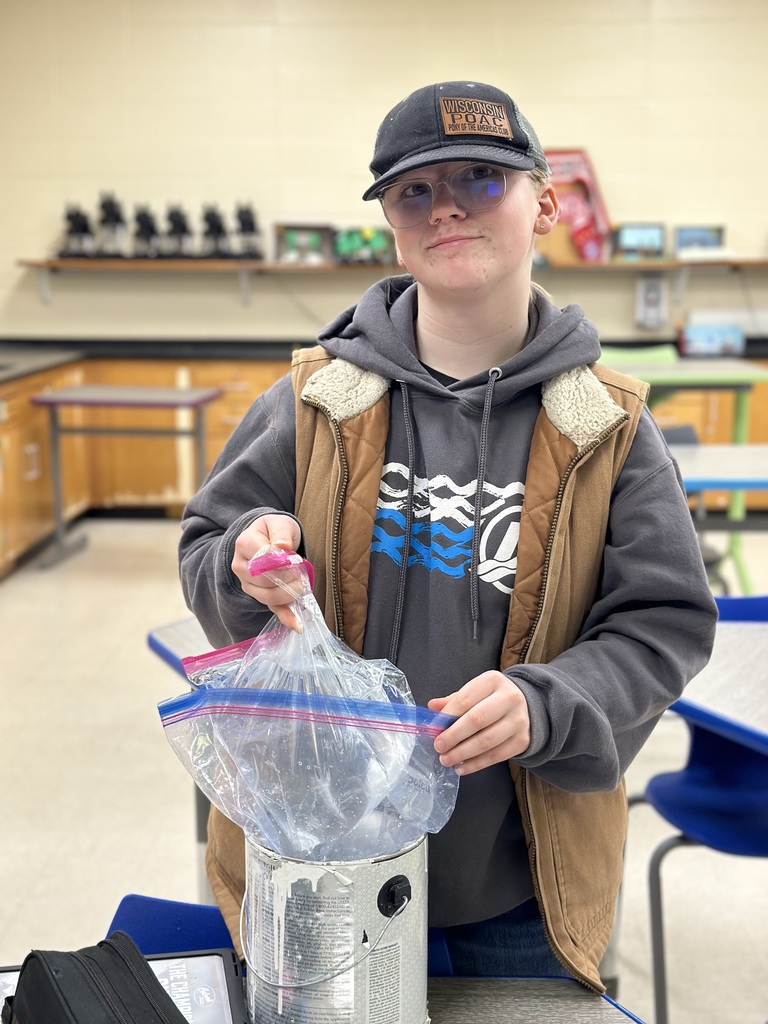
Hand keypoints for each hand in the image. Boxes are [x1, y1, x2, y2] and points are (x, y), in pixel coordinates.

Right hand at [232, 514, 303, 630]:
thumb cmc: (275, 530)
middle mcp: (241, 566)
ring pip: (267, 596)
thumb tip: (282, 547)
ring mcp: (247, 583)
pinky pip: (271, 608)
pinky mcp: (259, 595)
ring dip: (289, 593)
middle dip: (288, 578)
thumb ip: (281, 532)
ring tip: (302, 584)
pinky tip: (297, 624)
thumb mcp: (280, 523)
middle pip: (264, 580)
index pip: (263, 559)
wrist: (269, 537)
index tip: (295, 559)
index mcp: (244, 544)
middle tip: (302, 572)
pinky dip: (285, 617)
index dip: (282, 562)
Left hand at [429, 671, 530, 775]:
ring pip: (486, 741)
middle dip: (454, 735)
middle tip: (438, 746)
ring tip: (446, 759)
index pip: (465, 699)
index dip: (447, 715)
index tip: (433, 728)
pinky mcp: (522, 741)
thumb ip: (454, 700)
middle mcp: (509, 698)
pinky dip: (476, 764)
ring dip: (462, 753)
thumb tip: (432, 707)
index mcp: (493, 681)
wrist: (527, 706)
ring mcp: (518, 720)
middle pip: (477, 719)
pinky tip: (461, 767)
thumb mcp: (475, 692)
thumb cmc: (492, 698)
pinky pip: (496, 756)